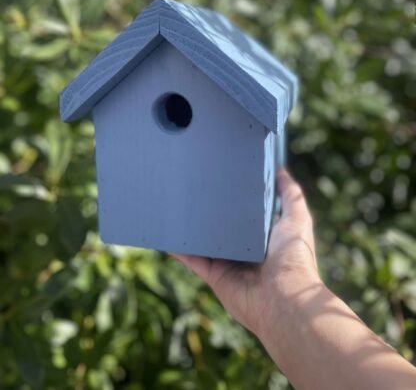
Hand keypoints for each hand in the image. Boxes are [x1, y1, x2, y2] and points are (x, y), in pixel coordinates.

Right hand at [171, 168, 320, 337]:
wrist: (283, 298)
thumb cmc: (293, 257)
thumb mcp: (297, 217)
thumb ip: (290, 193)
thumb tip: (279, 169)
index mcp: (265, 237)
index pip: (247, 214)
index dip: (236, 199)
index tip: (223, 178)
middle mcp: (246, 250)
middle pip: (223, 228)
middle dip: (210, 212)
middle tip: (194, 188)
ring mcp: (229, 263)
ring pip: (205, 242)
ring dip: (192, 229)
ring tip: (175, 207)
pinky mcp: (214, 275)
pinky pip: (192, 259)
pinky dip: (179, 248)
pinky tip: (167, 234)